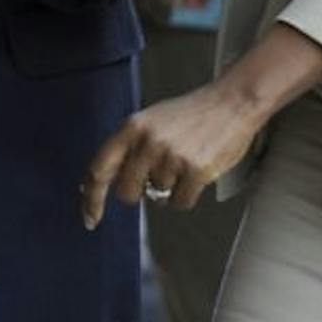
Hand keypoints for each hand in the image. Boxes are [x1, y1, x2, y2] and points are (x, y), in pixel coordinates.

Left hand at [79, 76, 264, 227]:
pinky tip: (196, 172)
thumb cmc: (191, 114)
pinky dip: (187, 194)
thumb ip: (129, 147)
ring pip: (157, 197)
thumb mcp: (151, 121)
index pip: (99, 169)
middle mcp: (148, 141)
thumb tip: (104, 179)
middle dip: (140, 192)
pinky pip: (180, 203)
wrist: (231, 102)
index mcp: (132, 127)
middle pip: (127, 192)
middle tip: (158, 176)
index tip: (89, 218)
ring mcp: (171, 156)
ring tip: (184, 161)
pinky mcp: (195, 170)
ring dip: (170, 187)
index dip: (91, 197)